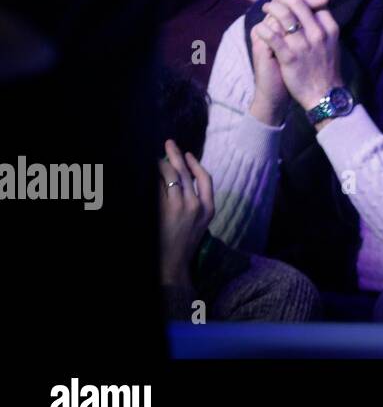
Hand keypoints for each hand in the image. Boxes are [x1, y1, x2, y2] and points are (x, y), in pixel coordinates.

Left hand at [158, 139, 214, 286]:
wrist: (173, 263)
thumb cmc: (185, 243)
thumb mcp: (201, 223)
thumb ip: (197, 203)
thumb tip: (182, 181)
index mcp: (209, 208)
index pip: (206, 179)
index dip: (196, 164)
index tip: (188, 154)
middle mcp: (196, 205)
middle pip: (186, 174)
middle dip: (177, 156)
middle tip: (169, 144)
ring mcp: (180, 208)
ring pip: (172, 178)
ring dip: (162, 164)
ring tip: (155, 158)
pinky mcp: (164, 211)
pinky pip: (159, 188)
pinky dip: (154, 178)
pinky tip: (148, 173)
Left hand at [251, 0, 340, 116]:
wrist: (325, 94)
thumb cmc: (326, 68)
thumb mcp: (331, 43)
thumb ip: (322, 24)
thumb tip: (314, 6)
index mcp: (329, 27)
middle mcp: (318, 33)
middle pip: (298, 3)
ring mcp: (304, 45)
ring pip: (284, 16)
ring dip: (271, 9)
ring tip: (266, 10)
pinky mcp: (290, 57)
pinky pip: (272, 36)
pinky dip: (264, 29)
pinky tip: (259, 26)